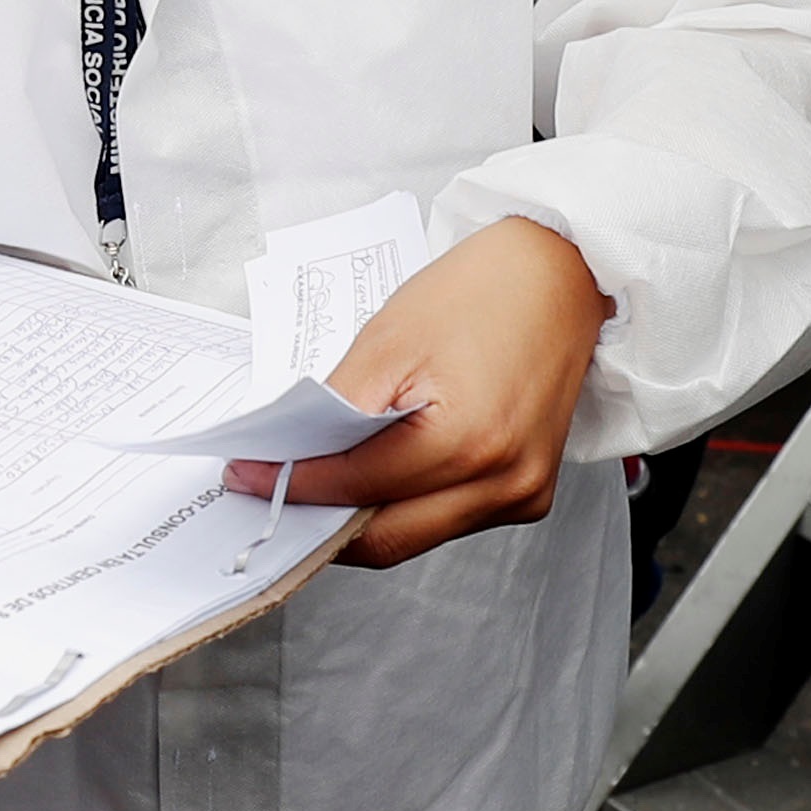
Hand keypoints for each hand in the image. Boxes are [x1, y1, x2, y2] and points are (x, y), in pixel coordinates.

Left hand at [255, 213, 607, 566]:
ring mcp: (523, 494)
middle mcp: (504, 483)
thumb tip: (293, 458)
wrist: (560, 274)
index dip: (294, 487)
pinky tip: (378, 472)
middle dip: (323, 520)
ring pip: (416, 534)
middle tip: (274, 493)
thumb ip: (337, 411)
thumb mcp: (389, 340)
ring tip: (320, 480)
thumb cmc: (484, 291)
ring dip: (363, 515)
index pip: (358, 488)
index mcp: (469, 443)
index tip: (249, 478)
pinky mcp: (529, 493)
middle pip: (387, 536)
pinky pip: (449, 518)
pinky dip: (405, 504)